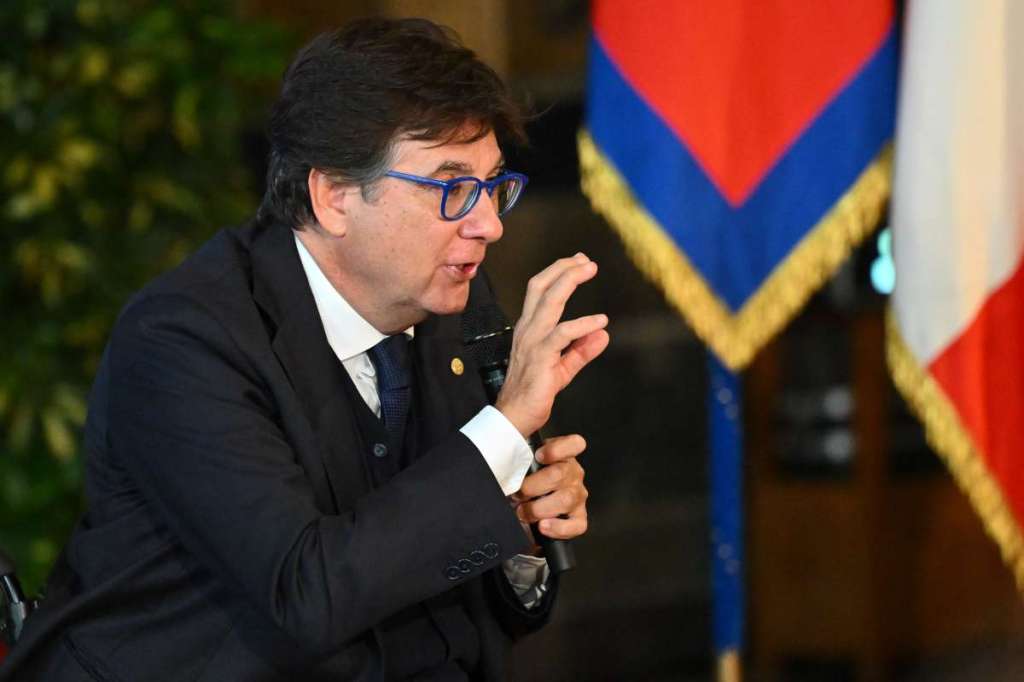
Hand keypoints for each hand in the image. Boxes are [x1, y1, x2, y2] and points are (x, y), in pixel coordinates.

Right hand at [494, 253, 609, 436]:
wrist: (514, 417)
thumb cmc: (534, 392)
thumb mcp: (562, 368)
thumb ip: (582, 351)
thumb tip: (603, 335)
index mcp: (529, 328)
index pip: (539, 290)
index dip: (558, 272)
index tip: (578, 261)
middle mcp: (528, 330)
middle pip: (540, 287)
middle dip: (563, 268)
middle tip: (585, 260)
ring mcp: (532, 342)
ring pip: (549, 302)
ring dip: (569, 282)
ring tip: (589, 270)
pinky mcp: (540, 358)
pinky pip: (561, 334)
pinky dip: (582, 324)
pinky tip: (600, 321)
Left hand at [511, 434, 588, 540]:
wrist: (512, 511)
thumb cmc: (513, 481)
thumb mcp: (512, 457)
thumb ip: (514, 444)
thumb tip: (500, 432)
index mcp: (560, 455)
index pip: (575, 444)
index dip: (559, 449)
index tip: (539, 455)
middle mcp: (572, 473)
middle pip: (562, 474)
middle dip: (535, 486)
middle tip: (518, 493)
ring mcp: (576, 495)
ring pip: (567, 498)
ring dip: (540, 508)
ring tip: (524, 512)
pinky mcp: (576, 518)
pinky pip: (578, 524)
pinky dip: (559, 527)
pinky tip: (544, 526)